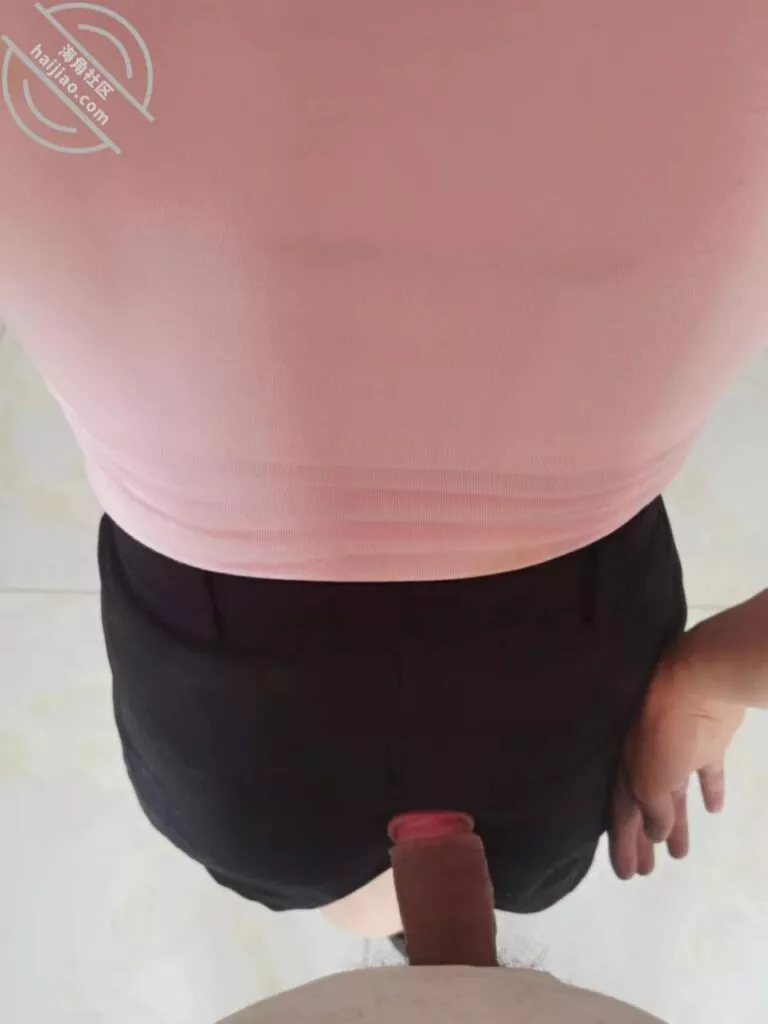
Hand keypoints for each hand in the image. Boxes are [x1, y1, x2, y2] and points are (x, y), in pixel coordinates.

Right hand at [610, 640, 745, 879]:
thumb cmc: (662, 731)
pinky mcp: (707, 744)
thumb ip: (651, 810)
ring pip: (674, 797)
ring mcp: (677, 752)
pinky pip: (706, 774)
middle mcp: (647, 762)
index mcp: (625, 770)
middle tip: (647, 873)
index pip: (620, 814)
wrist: (697, 685)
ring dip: (676, 824)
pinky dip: (709, 791)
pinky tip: (713, 810)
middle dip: (644, 840)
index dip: (622, 844)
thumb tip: (655, 833)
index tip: (626, 874)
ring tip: (680, 854)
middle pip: (644, 809)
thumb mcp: (650, 779)